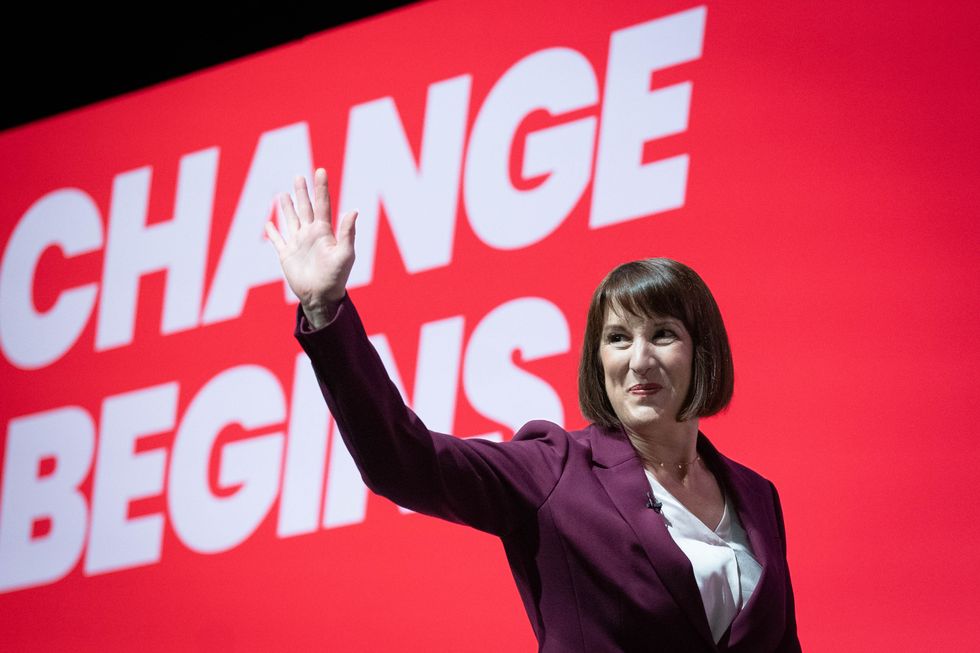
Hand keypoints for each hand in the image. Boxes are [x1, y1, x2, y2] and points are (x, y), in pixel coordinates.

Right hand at [265, 168, 357, 327]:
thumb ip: (347, 233)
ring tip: (283, 194)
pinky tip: (268, 224)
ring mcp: (298, 244)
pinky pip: (277, 240)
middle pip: (305, 208)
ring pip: (291, 220)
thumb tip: (354, 211)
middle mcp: (310, 234)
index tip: (320, 170)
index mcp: (324, 232)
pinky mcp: (286, 255)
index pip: (322, 204)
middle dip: (302, 192)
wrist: (321, 297)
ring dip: (287, 207)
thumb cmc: (336, 277)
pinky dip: (272, 232)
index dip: (321, 187)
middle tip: (299, 176)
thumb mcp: (345, 254)